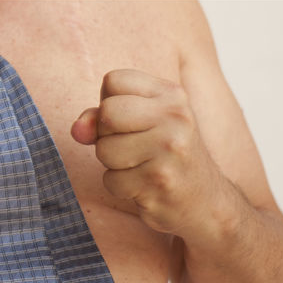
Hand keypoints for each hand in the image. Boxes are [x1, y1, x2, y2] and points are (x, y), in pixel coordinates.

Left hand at [71, 68, 230, 237]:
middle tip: (132, 146)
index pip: (113, 80)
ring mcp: (170, 149)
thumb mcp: (141, 123)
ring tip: (140, 167)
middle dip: (107, 134)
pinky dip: (121, 187)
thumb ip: (101, 118)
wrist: (206, 201)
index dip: (110, 102)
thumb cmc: (165, 155)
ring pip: (104, 149)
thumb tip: (77, 130)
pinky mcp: (160, 180)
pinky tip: (144, 186)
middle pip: (107, 112)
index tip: (131, 120)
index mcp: (171, 94)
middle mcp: (175, 117)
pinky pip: (111, 180)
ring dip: (113, 164)